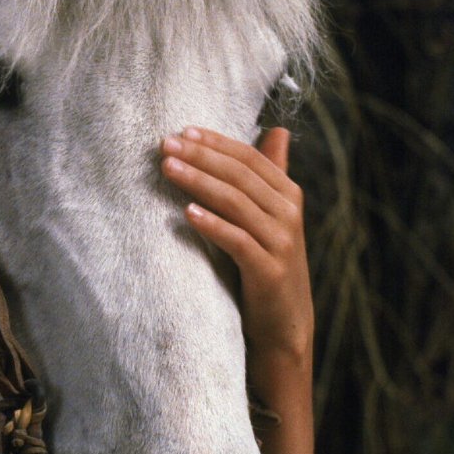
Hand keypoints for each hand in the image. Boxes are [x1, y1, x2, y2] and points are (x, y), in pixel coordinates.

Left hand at [159, 125, 312, 365]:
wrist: (284, 324)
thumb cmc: (266, 264)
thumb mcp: (270, 217)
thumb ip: (269, 176)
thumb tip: (278, 130)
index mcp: (288, 195)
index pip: (249, 158)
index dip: (216, 143)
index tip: (182, 131)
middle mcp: (288, 213)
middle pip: (240, 175)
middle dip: (201, 157)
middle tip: (165, 145)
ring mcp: (281, 242)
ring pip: (236, 202)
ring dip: (199, 182)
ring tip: (168, 169)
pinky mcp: (269, 271)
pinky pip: (238, 241)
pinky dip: (213, 225)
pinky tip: (187, 213)